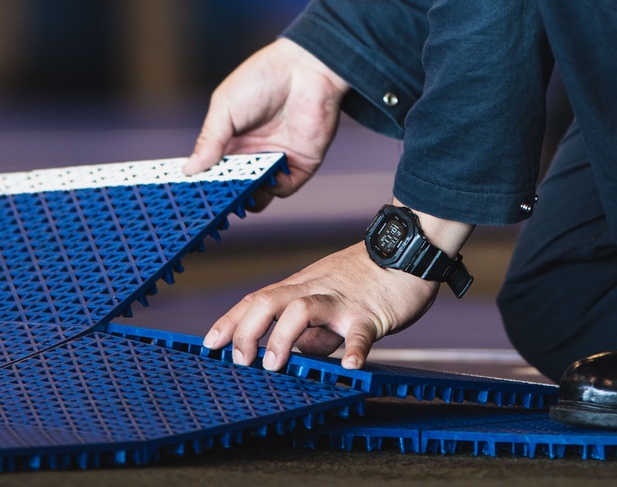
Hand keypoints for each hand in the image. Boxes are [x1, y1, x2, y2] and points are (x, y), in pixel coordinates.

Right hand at [183, 38, 348, 197]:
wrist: (305, 68)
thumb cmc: (262, 78)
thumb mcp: (225, 106)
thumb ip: (209, 139)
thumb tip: (189, 170)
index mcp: (231, 141)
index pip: (214, 171)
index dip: (204, 183)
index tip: (191, 195)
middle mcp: (253, 155)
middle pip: (234, 187)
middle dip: (223, 197)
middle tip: (211, 202)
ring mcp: (276, 161)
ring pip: (258, 194)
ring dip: (247, 196)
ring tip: (236, 192)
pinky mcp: (300, 164)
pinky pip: (283, 188)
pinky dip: (272, 189)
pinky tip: (263, 179)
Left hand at [203, 241, 436, 369]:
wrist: (408, 249)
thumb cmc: (368, 278)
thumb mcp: (328, 298)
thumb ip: (309, 327)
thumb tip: (294, 352)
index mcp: (303, 287)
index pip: (257, 300)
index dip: (230, 322)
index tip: (209, 345)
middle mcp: (316, 290)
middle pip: (270, 300)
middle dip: (246, 330)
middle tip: (239, 361)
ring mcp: (342, 301)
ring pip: (304, 308)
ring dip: (284, 337)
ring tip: (276, 365)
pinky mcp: (370, 312)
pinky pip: (359, 331)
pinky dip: (352, 349)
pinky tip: (349, 367)